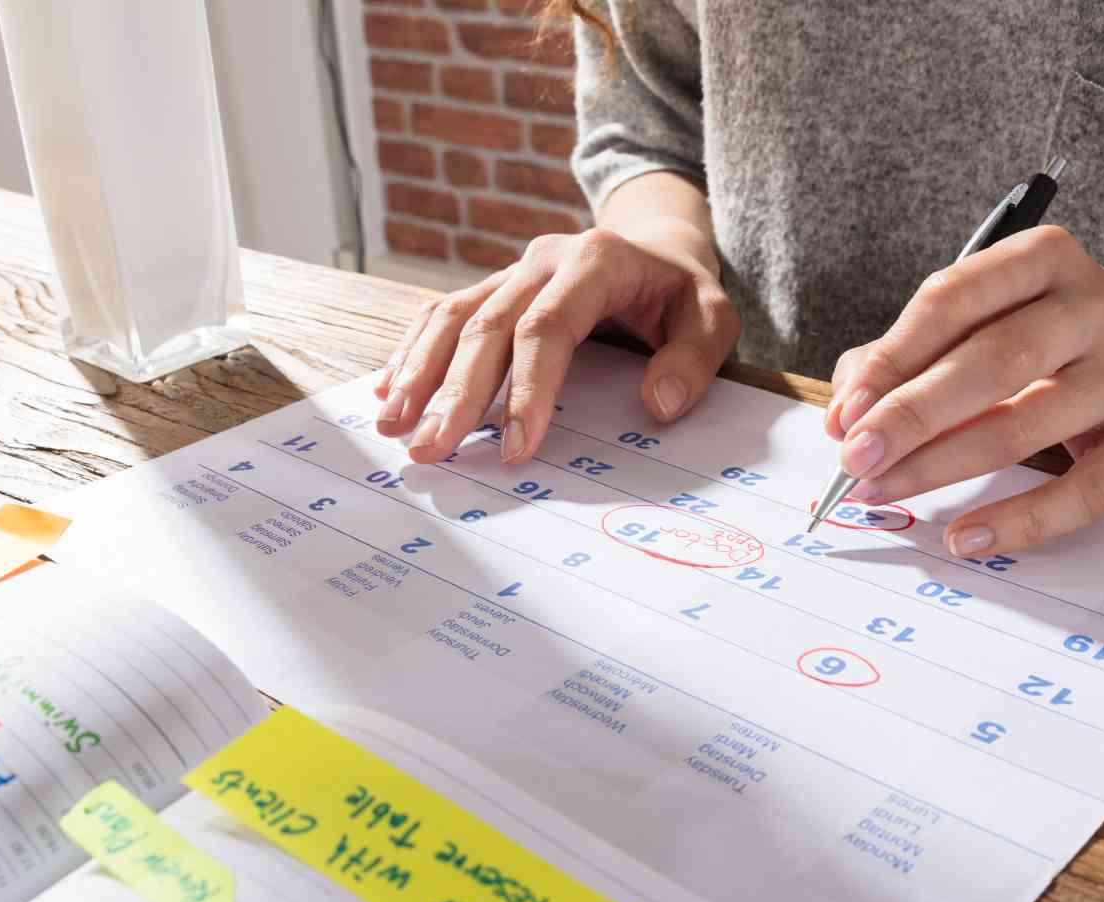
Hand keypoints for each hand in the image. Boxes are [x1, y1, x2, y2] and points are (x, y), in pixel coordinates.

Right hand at [373, 224, 738, 464]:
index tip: (514, 447)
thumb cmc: (681, 293)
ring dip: (419, 373)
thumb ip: (693, 359)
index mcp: (594, 262)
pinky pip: (443, 314)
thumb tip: (660, 403)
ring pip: (453, 317)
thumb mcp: (714, 317)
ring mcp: (511, 271)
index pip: (547, 327)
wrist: (657, 248)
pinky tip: (388, 391)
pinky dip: (413, 352)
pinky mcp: (493, 287)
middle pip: (487, 326)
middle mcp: (542, 261)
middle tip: (430, 450)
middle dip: (454, 393)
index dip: (527, 389)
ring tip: (392, 426)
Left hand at [823, 226, 1103, 555]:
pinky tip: (965, 536)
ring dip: (940, 466)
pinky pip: (1080, 493)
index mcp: (1046, 259)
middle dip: (911, 415)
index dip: (893, 357)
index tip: (848, 409)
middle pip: (992, 360)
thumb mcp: (984, 323)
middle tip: (855, 457)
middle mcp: (1097, 305)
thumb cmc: (1049, 346)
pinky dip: (1018, 520)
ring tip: (883, 490)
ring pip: (1024, 425)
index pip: (955, 298)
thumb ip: (905, 358)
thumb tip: (846, 416)